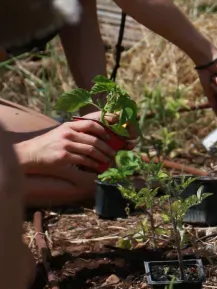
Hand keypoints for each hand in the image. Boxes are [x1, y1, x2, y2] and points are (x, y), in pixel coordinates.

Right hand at [15, 112, 132, 173]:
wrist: (31, 153)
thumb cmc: (50, 144)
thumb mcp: (62, 133)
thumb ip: (78, 133)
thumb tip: (99, 138)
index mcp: (70, 125)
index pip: (91, 121)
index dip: (105, 127)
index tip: (113, 134)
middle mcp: (68, 132)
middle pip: (95, 138)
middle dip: (107, 146)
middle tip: (114, 152)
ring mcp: (66, 144)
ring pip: (91, 149)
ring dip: (103, 156)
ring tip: (108, 160)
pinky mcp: (64, 156)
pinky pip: (84, 160)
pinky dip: (94, 164)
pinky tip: (98, 167)